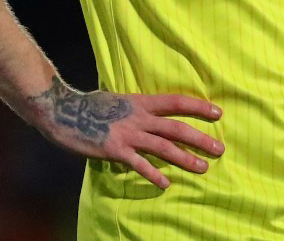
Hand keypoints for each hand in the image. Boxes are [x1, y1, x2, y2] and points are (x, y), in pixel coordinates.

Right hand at [27, 77, 222, 188]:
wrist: (63, 111)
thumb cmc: (91, 105)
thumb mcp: (121, 99)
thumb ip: (139, 107)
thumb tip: (153, 110)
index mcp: (142, 102)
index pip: (177, 102)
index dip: (199, 107)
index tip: (218, 113)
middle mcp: (140, 117)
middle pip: (177, 128)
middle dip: (201, 139)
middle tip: (220, 149)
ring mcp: (128, 134)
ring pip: (164, 147)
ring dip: (185, 158)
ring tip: (203, 167)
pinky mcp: (115, 150)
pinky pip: (139, 164)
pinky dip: (153, 174)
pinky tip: (166, 184)